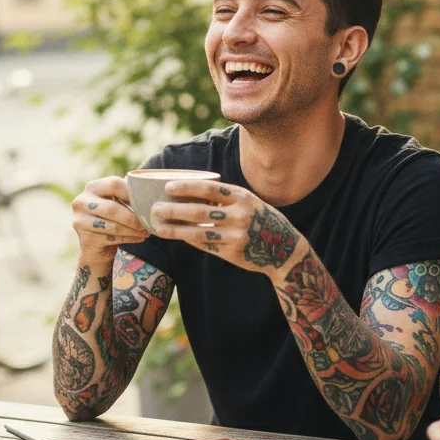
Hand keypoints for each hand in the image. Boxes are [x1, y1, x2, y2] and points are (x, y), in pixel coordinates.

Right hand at [71, 177, 148, 259]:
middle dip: (133, 217)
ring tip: (146, 231)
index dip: (132, 193)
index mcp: (92, 187)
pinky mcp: (86, 239)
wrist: (96, 245)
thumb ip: (126, 194)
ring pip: (113, 226)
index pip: (114, 184)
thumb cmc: (111, 219)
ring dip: (133, 230)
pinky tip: (140, 238)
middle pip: (112, 208)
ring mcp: (80, 221)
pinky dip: (129, 238)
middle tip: (148, 222)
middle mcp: (81, 202)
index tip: (147, 203)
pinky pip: (112, 238)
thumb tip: (150, 192)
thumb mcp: (116, 202)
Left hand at [150, 180, 301, 272]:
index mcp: (242, 198)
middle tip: (155, 208)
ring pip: (198, 232)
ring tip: (158, 227)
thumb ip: (225, 198)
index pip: (210, 189)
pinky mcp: (232, 253)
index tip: (168, 186)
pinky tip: (176, 236)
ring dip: (175, 230)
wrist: (284, 250)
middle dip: (174, 210)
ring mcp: (236, 236)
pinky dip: (189, 240)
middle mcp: (240, 216)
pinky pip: (205, 245)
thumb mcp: (249, 202)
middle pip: (199, 212)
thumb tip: (191, 192)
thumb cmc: (261, 220)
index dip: (187, 187)